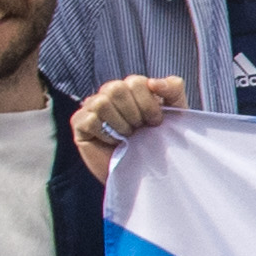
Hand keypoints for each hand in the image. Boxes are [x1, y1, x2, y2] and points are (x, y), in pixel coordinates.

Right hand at [68, 75, 188, 181]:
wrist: (147, 174)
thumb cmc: (160, 141)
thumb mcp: (176, 112)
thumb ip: (173, 89)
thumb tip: (153, 81)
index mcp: (130, 88)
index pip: (135, 82)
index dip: (148, 103)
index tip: (155, 122)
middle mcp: (108, 94)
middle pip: (115, 88)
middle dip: (134, 113)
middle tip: (139, 130)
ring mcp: (91, 108)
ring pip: (101, 103)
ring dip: (120, 125)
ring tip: (126, 137)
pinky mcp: (79, 125)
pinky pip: (89, 120)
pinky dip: (105, 134)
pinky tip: (113, 143)